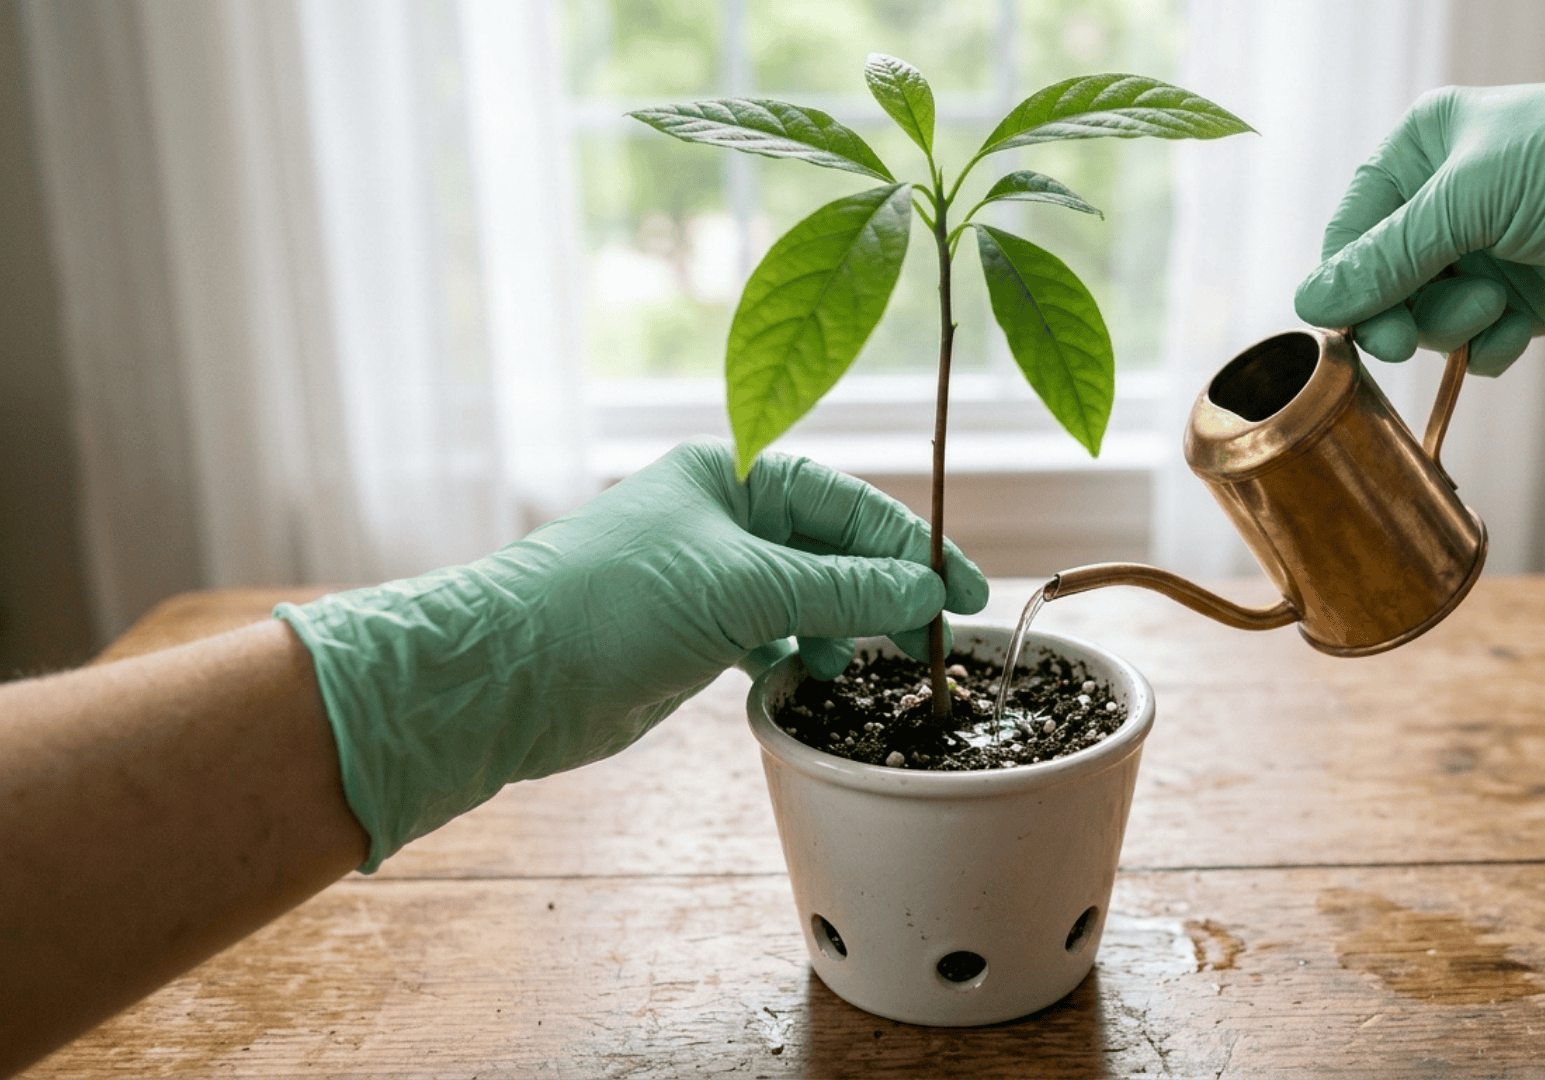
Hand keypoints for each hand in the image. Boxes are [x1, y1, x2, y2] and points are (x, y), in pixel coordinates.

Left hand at [276, 439, 988, 868]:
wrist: (506, 677)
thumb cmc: (612, 604)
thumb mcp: (745, 589)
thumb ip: (844, 590)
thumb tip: (926, 592)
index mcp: (730, 473)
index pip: (846, 501)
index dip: (911, 545)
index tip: (965, 593)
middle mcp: (721, 515)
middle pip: (830, 548)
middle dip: (879, 591)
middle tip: (928, 639)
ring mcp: (705, 575)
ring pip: (804, 596)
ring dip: (838, 628)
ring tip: (853, 664)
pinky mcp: (689, 631)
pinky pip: (770, 634)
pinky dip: (796, 654)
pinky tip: (809, 679)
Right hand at [1294, 81, 1544, 374]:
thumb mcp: (1473, 198)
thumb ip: (1387, 257)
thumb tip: (1309, 304)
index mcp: (1425, 148)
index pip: (1352, 227)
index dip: (1348, 279)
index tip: (1355, 321)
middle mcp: (1449, 199)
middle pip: (1380, 282)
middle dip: (1400, 309)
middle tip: (1410, 336)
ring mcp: (1486, 252)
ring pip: (1424, 316)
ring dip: (1450, 323)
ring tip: (1495, 307)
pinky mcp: (1521, 301)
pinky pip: (1471, 342)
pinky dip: (1487, 346)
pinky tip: (1518, 329)